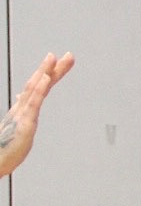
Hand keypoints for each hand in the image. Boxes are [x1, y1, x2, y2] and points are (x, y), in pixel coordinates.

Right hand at [0, 52, 72, 178]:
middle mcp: (21, 109)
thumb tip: (23, 103)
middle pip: (38, 83)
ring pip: (35, 88)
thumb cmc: (3, 150)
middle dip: (53, 69)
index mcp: (21, 110)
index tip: (57, 62)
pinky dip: (39, 89)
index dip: (47, 75)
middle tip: (69, 56)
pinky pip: (33, 104)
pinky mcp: (24, 124)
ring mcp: (22, 114)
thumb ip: (22, 116)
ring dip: (46, 72)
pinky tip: (46, 78)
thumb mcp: (17, 130)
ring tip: (55, 58)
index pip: (37, 88)